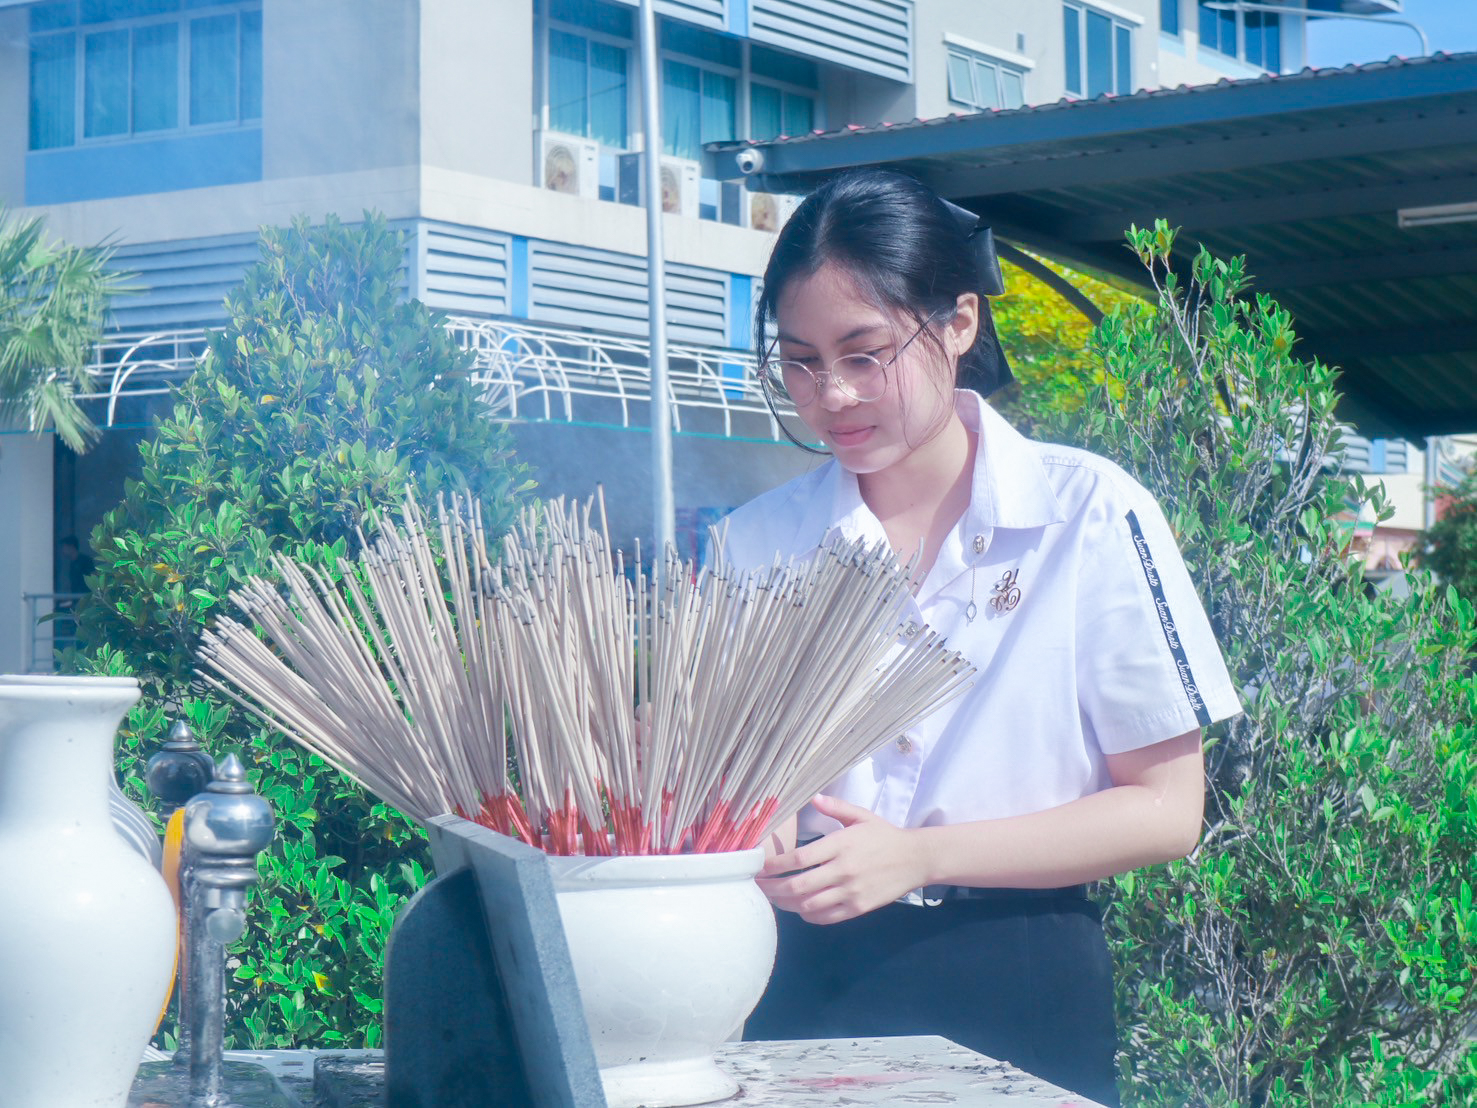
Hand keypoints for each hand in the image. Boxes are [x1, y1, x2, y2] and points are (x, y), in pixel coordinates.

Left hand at [756, 795, 927, 924]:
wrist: (915, 859)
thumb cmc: (884, 835)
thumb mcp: (861, 816)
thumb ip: (835, 808)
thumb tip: (814, 798)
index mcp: (841, 845)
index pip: (799, 858)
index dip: (775, 865)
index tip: (760, 866)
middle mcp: (844, 870)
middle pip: (798, 886)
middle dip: (773, 889)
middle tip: (759, 886)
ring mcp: (851, 892)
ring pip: (809, 905)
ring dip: (786, 904)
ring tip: (774, 898)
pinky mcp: (858, 909)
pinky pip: (826, 917)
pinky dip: (808, 915)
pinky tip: (800, 908)